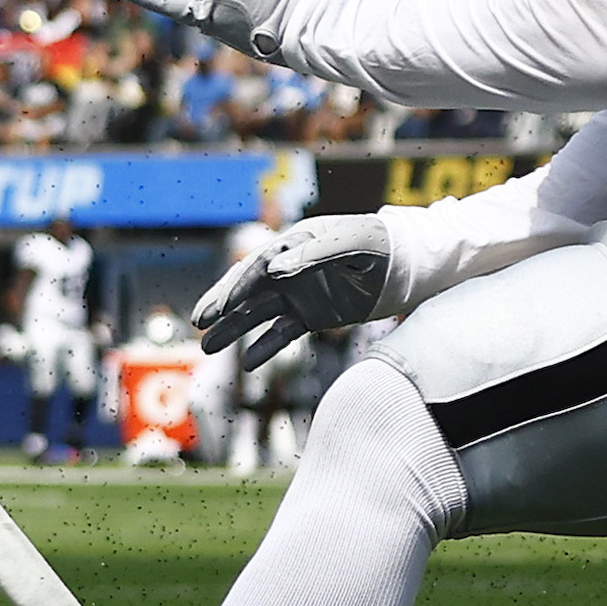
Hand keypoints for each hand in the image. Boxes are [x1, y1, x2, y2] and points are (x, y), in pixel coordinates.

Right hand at [193, 213, 393, 367]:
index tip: (221, 306)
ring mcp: (299, 293)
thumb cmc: (382, 245)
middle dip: (222, 304)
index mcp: (296, 244)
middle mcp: (291, 268)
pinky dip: (266, 347)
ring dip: (233, 328)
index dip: (238, 285)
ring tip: (206, 347)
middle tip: (198, 322)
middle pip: (248, 288)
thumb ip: (315, 254)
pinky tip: (247, 362)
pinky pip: (282, 333)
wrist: (408, 266)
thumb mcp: (354, 243)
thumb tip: (274, 269)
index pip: (258, 266)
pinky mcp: (312, 315)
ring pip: (258, 313)